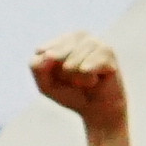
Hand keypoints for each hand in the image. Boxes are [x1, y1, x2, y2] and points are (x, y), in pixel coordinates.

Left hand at [30, 31, 128, 145]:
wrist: (98, 110)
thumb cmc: (72, 93)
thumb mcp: (46, 84)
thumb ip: (37, 67)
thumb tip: (48, 55)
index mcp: (63, 38)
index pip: (41, 52)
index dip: (48, 72)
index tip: (61, 78)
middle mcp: (80, 35)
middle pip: (54, 56)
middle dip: (62, 75)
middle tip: (76, 81)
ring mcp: (95, 41)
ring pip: (70, 63)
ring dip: (76, 79)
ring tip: (87, 81)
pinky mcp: (108, 52)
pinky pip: (86, 68)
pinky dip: (87, 80)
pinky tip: (96, 80)